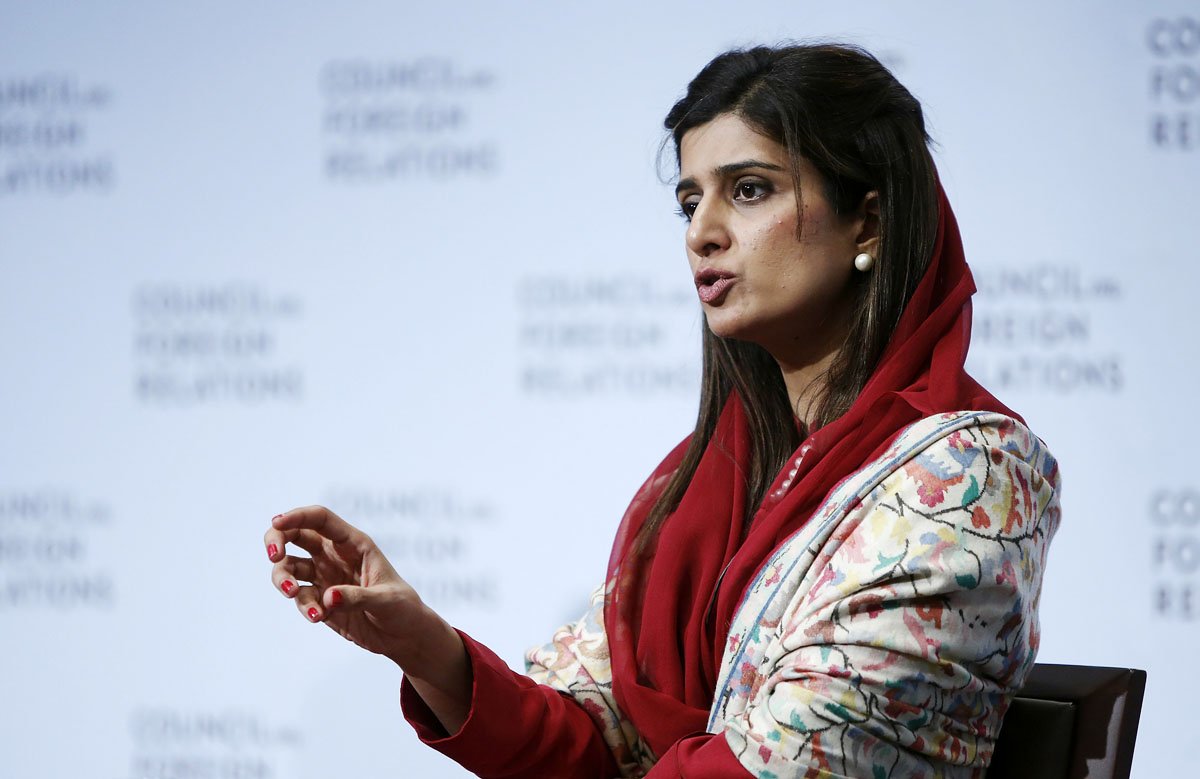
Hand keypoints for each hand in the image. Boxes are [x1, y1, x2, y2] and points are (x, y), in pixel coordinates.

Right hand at [264, 506, 421, 659]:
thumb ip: (358, 597)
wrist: (403, 636)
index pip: (320, 520)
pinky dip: (303, 607)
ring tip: (292, 593)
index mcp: (353, 544)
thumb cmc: (402, 609)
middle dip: (277, 540)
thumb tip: (327, 597)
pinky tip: (319, 617)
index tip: (277, 524)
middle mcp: (334, 555)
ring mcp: (324, 577)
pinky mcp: (319, 600)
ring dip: (283, 579)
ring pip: (289, 568)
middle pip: (295, 535)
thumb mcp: (386, 601)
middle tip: (274, 555)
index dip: (298, 516)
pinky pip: (300, 598)